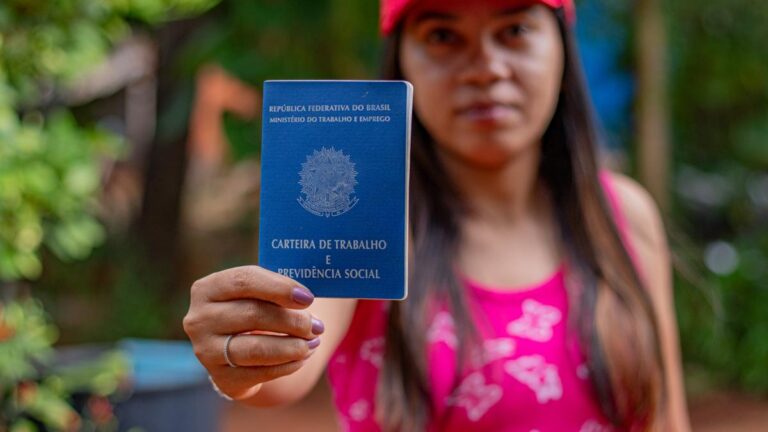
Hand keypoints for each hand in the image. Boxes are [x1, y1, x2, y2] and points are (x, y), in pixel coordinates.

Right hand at [183, 265, 324, 400]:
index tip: (308, 298)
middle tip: (317, 325)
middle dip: (292, 320)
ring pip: (256, 348)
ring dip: (292, 346)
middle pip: (252, 315)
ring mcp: (206, 351)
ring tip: (314, 342)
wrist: (235, 348)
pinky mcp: (221, 377)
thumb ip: (276, 288)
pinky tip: (302, 357)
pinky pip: (260, 373)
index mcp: (207, 288)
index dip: (279, 288)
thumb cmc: (251, 308)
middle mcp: (200, 319)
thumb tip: (306, 298)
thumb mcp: (257, 291)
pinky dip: (287, 365)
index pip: (244, 280)